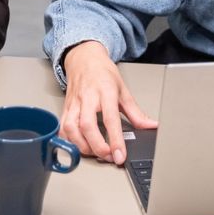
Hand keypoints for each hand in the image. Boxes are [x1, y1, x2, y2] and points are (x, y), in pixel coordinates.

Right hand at [60, 40, 156, 164]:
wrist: (84, 58)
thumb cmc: (103, 73)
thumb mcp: (123, 90)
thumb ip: (136, 113)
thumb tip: (151, 126)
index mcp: (105, 91)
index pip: (110, 118)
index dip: (115, 140)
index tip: (119, 155)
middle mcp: (88, 97)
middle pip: (87, 125)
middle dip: (97, 146)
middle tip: (109, 157)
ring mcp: (74, 103)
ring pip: (71, 128)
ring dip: (82, 145)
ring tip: (95, 153)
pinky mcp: (65, 107)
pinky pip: (62, 127)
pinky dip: (68, 140)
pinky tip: (78, 146)